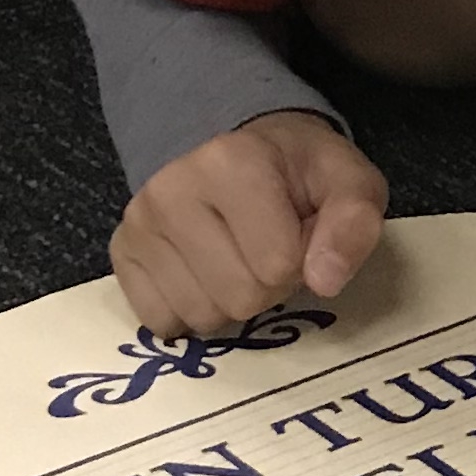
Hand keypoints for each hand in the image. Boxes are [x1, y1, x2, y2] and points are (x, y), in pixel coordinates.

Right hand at [110, 110, 386, 336]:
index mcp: (231, 162)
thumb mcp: (349, 184)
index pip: (278, 265)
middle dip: (266, 286)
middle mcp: (171, 188)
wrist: (241, 153)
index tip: (298, 234)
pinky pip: (160, 322)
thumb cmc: (300, 175)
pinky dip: (188, 311)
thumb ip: (354, 223)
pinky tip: (202, 274)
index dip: (301, 262)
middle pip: (238, 297)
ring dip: (229, 302)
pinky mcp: (120, 252)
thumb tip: (325, 281)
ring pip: (199, 316)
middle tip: (268, 250)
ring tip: (237, 259)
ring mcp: (139, 223)